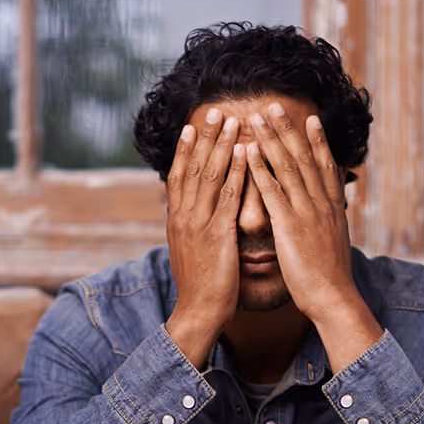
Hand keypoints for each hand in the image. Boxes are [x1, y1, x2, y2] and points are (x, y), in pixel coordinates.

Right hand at [165, 110, 246, 368]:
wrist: (198, 312)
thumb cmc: (200, 286)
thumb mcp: (190, 252)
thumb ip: (191, 230)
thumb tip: (192, 216)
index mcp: (177, 221)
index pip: (178, 177)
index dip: (186, 150)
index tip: (193, 127)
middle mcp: (184, 218)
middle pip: (192, 169)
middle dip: (204, 138)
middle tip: (214, 111)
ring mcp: (199, 224)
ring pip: (208, 176)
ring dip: (220, 145)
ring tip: (231, 120)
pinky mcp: (217, 234)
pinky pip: (227, 196)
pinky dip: (236, 171)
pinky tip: (245, 152)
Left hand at [245, 104, 381, 371]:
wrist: (333, 297)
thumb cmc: (329, 278)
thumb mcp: (332, 245)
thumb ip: (326, 227)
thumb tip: (327, 220)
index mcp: (331, 208)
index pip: (324, 166)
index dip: (317, 141)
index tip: (310, 118)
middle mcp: (321, 203)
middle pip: (304, 158)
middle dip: (289, 129)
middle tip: (274, 105)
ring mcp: (306, 211)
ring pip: (288, 167)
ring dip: (271, 139)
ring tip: (257, 117)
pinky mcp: (290, 225)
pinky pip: (273, 191)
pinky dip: (260, 169)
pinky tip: (249, 152)